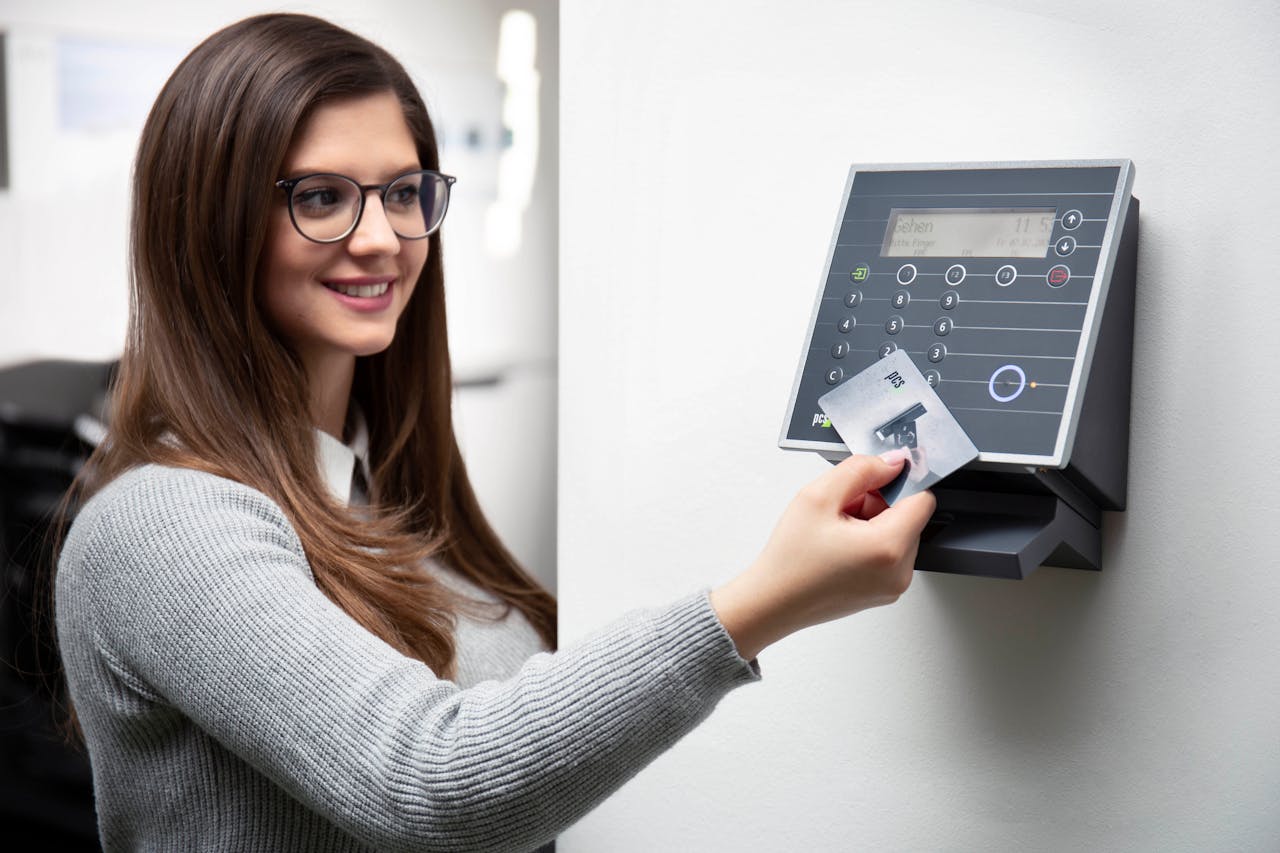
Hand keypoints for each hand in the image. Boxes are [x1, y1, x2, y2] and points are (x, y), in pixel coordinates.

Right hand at [710, 451, 935, 659]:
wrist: (772, 601)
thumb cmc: (789, 561)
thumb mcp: (818, 496)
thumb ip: (861, 469)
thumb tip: (891, 462)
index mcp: (888, 548)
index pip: (923, 498)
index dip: (897, 482)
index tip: (874, 480)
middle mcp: (899, 572)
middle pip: (909, 516)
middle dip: (878, 504)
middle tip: (841, 510)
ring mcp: (893, 586)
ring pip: (898, 533)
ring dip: (872, 523)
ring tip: (837, 531)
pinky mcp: (883, 591)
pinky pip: (888, 554)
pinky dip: (869, 542)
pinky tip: (840, 546)